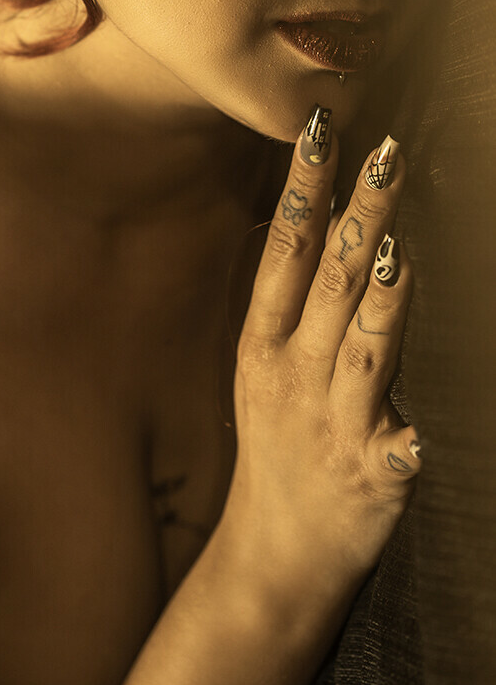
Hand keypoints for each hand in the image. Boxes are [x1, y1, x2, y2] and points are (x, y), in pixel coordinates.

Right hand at [219, 108, 418, 614]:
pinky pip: (391, 455)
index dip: (304, 187)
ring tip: (398, 249)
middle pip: (329, 280)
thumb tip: (320, 216)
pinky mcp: (371, 476)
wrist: (271, 556)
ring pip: (361, 350)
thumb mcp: (267, 365)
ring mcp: (332, 423)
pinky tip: (417, 433)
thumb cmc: (279, 445)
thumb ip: (294, 297)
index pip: (286, 248)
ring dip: (379, 301)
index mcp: (266, 342)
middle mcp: (295, 373)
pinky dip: (403, 443)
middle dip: (357, 214)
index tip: (319, 129)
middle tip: (382, 153)